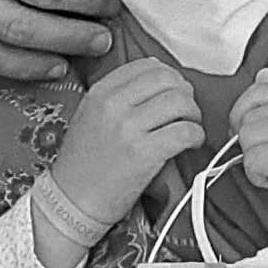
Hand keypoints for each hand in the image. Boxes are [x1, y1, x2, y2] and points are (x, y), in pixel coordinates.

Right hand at [44, 55, 204, 237]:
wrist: (71, 202)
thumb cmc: (82, 165)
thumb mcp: (89, 116)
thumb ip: (117, 96)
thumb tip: (159, 83)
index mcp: (100, 93)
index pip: (147, 65)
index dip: (169, 77)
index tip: (173, 92)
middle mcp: (113, 105)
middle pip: (168, 79)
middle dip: (185, 93)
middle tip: (186, 110)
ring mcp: (129, 128)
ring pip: (180, 102)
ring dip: (193, 114)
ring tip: (190, 127)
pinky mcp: (145, 154)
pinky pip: (185, 132)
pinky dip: (196, 135)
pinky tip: (191, 143)